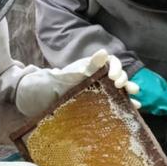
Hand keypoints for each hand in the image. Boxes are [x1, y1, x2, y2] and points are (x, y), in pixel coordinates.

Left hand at [17, 49, 139, 116]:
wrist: (29, 104)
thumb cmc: (45, 87)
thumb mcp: (65, 76)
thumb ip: (84, 67)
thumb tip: (103, 53)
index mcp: (88, 69)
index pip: (110, 63)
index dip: (117, 68)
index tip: (115, 78)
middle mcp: (94, 80)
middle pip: (117, 77)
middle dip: (125, 81)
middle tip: (124, 89)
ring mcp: (94, 94)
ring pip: (116, 92)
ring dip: (128, 96)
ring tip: (136, 104)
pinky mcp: (92, 108)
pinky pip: (110, 105)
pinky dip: (122, 107)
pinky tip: (130, 112)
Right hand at [129, 68, 166, 119]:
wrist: (130, 76)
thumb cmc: (146, 77)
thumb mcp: (161, 82)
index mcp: (161, 98)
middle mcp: (154, 105)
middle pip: (164, 112)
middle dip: (166, 107)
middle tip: (164, 98)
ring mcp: (146, 107)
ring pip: (156, 111)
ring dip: (158, 106)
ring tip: (154, 96)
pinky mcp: (139, 107)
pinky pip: (149, 109)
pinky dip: (150, 105)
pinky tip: (148, 98)